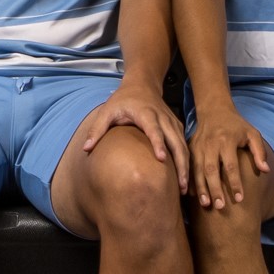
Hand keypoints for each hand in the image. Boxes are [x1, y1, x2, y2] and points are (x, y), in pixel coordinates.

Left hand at [73, 83, 191, 193]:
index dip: (158, 143)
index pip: (154, 130)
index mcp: (146, 113)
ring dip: (186, 166)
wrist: (142, 84)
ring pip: (183, 145)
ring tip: (184, 188)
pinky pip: (185, 145)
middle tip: (180, 186)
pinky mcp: (177, 127)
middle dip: (180, 163)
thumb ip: (97, 129)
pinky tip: (185, 177)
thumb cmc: (123, 99)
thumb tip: (86, 149)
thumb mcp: (107, 110)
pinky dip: (187, 161)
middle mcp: (163, 118)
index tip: (161, 159)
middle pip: (175, 142)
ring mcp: (172, 123)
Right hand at [189, 104, 273, 210]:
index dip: (235, 183)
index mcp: (227, 140)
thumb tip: (265, 170)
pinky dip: (190, 181)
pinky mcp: (190, 148)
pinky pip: (188, 166)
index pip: (231, 165)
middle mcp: (211, 144)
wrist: (214, 109)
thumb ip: (259, 152)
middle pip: (211, 169)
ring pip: (197, 170)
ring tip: (206, 204)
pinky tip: (191, 194)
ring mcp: (198, 146)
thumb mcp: (252, 133)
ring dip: (201, 188)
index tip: (239, 199)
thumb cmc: (236, 125)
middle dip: (215, 189)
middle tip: (220, 207)